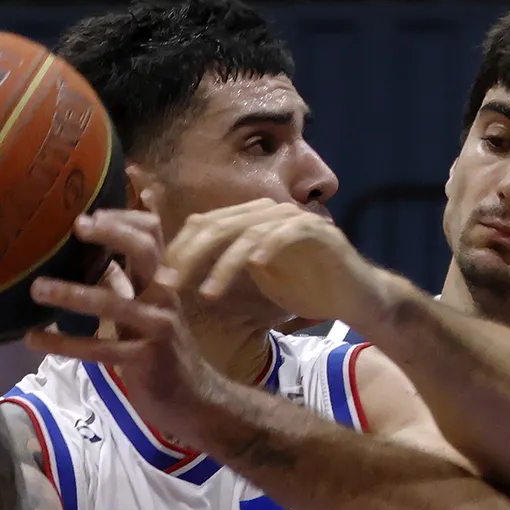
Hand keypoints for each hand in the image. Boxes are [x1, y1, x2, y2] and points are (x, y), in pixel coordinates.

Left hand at [25, 211, 219, 440]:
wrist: (193, 401)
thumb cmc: (160, 350)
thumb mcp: (143, 310)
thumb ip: (124, 282)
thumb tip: (95, 257)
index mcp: (159, 281)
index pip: (153, 233)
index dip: (125, 217)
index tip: (87, 212)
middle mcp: (163, 297)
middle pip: (146, 252)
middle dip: (112, 234)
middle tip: (76, 226)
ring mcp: (158, 327)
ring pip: (116, 304)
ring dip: (73, 294)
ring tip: (37, 289)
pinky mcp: (147, 360)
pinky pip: (102, 350)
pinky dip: (66, 344)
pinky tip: (35, 339)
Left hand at [160, 201, 390, 325]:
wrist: (355, 297)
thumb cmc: (302, 288)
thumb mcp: (255, 277)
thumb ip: (224, 265)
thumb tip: (177, 274)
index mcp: (249, 220)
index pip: (202, 225)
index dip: (176, 248)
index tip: (155, 278)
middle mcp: (268, 213)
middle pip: (218, 225)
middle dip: (189, 256)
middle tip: (168, 284)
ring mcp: (294, 219)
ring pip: (247, 233)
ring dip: (224, 264)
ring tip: (206, 292)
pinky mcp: (318, 233)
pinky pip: (286, 235)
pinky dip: (268, 249)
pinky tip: (254, 267)